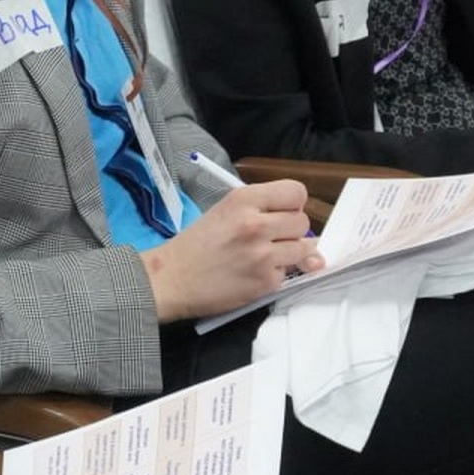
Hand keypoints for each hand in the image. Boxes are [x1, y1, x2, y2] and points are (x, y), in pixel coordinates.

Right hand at [139, 180, 320, 321]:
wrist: (170, 279)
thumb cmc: (194, 247)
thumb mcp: (224, 211)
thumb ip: (261, 210)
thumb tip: (299, 219)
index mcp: (243, 200)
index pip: (296, 192)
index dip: (293, 204)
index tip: (284, 213)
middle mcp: (255, 224)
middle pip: (302, 221)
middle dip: (292, 231)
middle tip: (271, 238)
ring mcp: (262, 255)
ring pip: (303, 249)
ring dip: (289, 254)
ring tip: (263, 257)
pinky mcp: (265, 282)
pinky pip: (287, 274)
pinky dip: (274, 275)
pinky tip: (253, 274)